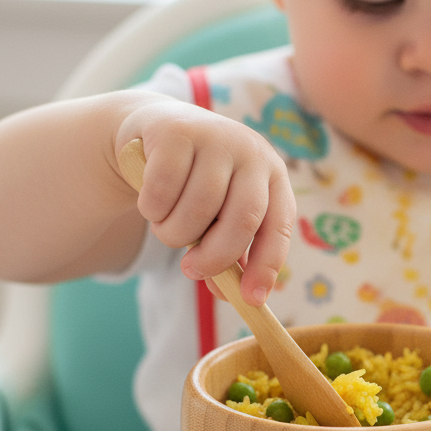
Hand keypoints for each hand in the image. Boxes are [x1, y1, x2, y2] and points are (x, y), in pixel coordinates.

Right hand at [116, 100, 294, 306]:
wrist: (156, 131)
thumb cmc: (197, 185)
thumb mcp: (220, 217)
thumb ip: (228, 254)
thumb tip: (229, 295)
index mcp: (274, 177)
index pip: (279, 228)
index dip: (266, 266)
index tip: (250, 299)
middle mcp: (252, 153)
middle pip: (243, 219)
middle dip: (216, 257)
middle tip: (192, 272)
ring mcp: (216, 137)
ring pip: (199, 207)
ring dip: (176, 234)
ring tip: (167, 231)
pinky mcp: (176, 131)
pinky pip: (163, 189)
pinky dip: (153, 210)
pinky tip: (151, 206)